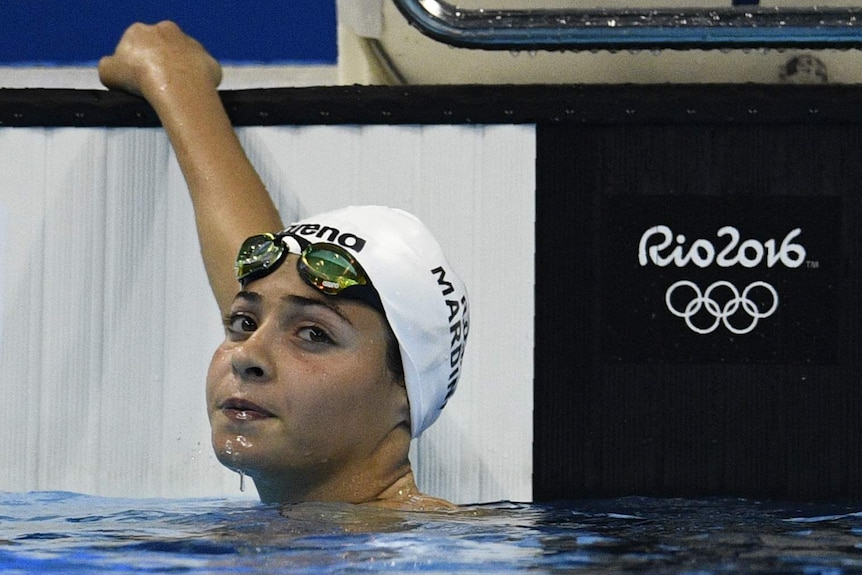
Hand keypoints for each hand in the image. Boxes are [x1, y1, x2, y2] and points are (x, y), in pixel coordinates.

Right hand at [99, 21, 221, 99]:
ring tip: (175, 92)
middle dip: (159, 63)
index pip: (134, 45)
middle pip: (161, 48)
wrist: (176, 86)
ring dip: (180, 71)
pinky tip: (192, 94)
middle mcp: (168, 30)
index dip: (134, 63)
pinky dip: (198, 81)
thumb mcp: (107, 72)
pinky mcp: (209, 60)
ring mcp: (192, 44)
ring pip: (184, 58)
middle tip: (156, 86)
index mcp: (139, 31)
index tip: (137, 79)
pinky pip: (202, 71)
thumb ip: (108, 67)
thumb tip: (113, 68)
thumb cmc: (140, 77)